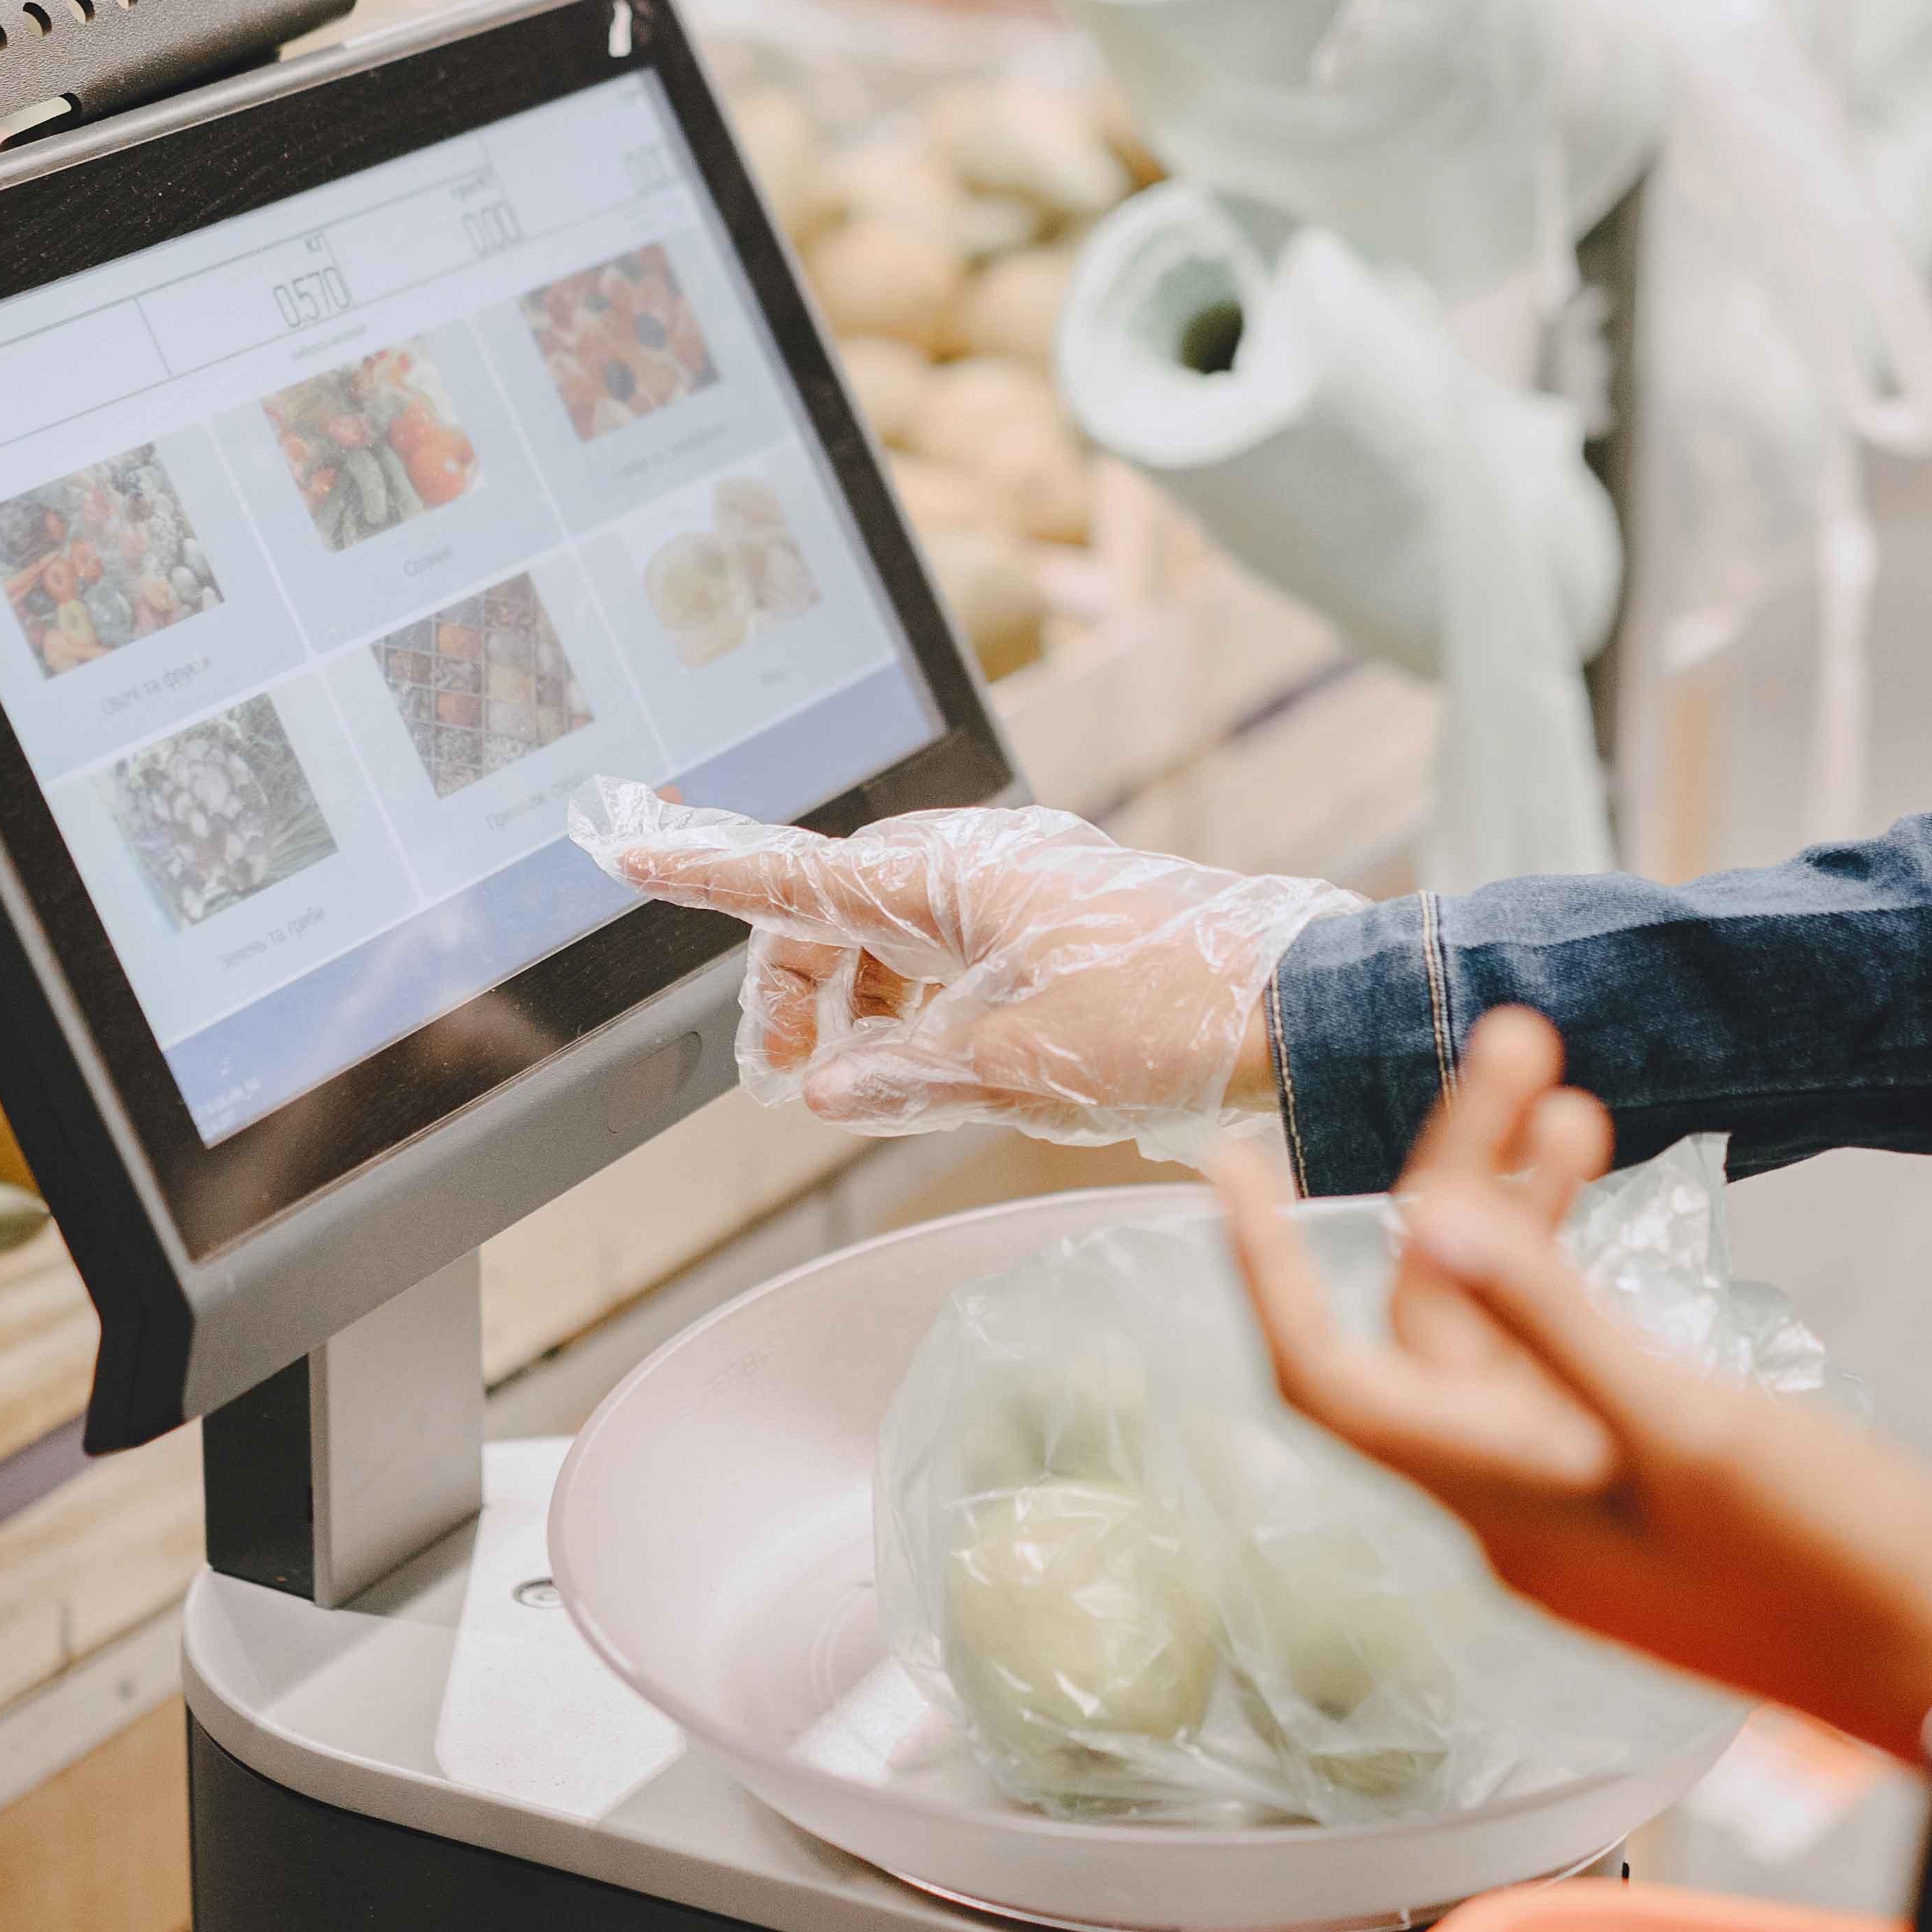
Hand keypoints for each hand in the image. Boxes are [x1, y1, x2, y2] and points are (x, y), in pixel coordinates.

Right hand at [572, 782, 1360, 1155]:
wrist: (1309, 1009)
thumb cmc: (1175, 1015)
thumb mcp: (1016, 1064)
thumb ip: (901, 1074)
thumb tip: (820, 1086)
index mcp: (954, 876)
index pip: (796, 872)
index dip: (704, 867)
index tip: (623, 845)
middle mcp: (982, 870)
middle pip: (838, 911)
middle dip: (793, 984)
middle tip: (782, 1075)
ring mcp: (1025, 899)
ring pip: (896, 942)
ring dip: (857, 1008)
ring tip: (855, 1083)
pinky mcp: (1063, 937)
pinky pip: (955, 962)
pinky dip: (920, 1012)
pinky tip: (932, 1068)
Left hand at [1214, 1005, 1931, 1760]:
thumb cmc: (1823, 1568)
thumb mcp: (1687, 1431)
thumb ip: (1557, 1324)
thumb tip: (1432, 1229)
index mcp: (1496, 1495)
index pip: (1326, 1373)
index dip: (1262, 1272)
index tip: (1227, 1166)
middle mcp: (1508, 1490)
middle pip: (1428, 1309)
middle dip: (1455, 1171)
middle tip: (1517, 1043)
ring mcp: (1570, 1481)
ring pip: (1498, 1317)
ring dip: (1517, 1203)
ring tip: (1566, 1089)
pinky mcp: (1630, 1470)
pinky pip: (1557, 1347)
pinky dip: (1565, 1261)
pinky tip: (1595, 1180)